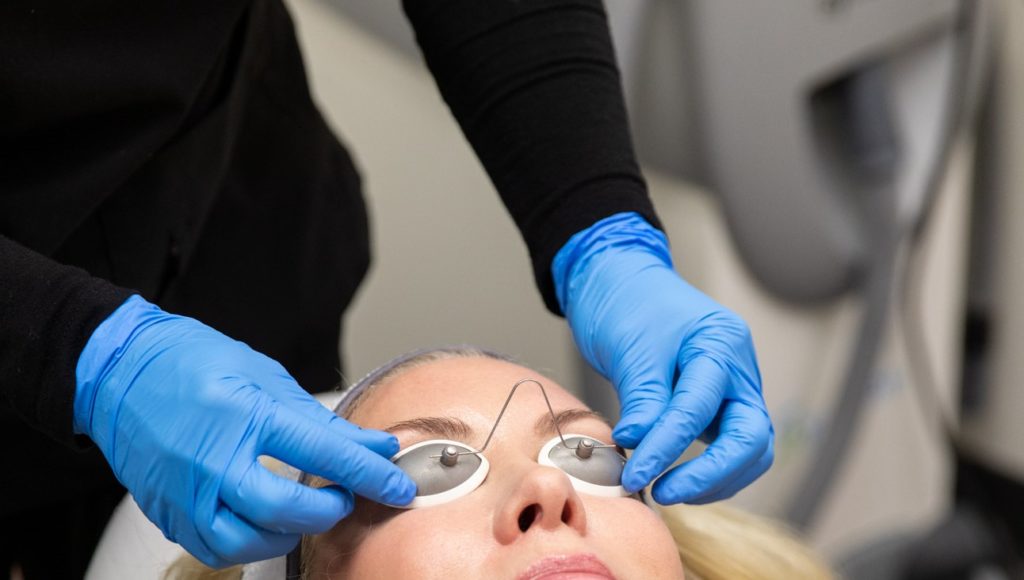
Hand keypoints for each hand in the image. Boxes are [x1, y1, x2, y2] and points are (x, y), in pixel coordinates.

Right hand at [74, 296, 414, 566]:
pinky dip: (247, 542)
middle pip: (285, 510)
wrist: (118, 368)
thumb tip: (372, 446)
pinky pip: (213, 546)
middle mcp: (211, 458)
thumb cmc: (191, 362)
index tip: (398, 485)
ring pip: (246, 540)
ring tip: (304, 511)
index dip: (370, 474)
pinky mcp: (166, 509)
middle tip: (345, 496)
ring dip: (287, 533)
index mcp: (244, 415)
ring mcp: (183, 489)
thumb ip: (321, 421)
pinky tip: (264, 522)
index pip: (324, 454)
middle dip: (330, 510)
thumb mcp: (266, 377)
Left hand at [553, 213, 773, 503]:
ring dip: (714, 479)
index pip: (700, 407)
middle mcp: (737, 368)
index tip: (636, 472)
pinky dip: (708, 470)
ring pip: (747, 450)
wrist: (619, 281)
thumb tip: (640, 445)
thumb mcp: (633, 346)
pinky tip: (675, 479)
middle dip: (711, 474)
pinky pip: (728, 448)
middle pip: (751, 437)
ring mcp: (733, 388)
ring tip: (666, 489)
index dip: (666, 447)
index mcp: (721, 343)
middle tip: (663, 491)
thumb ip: (643, 397)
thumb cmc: (627, 302)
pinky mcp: (718, 406)